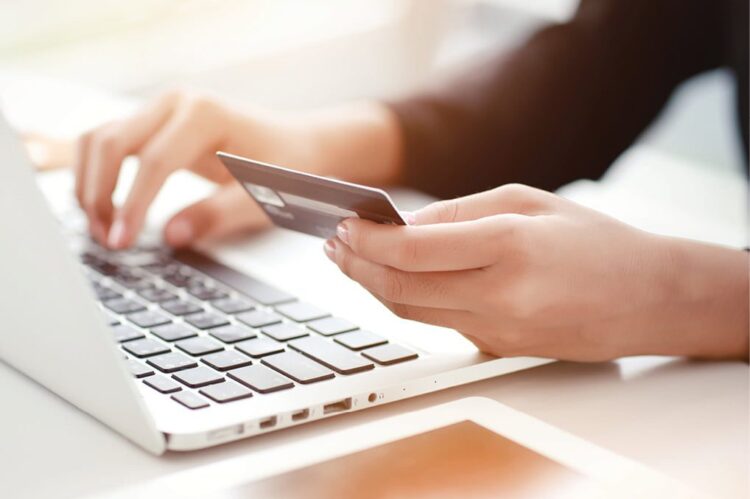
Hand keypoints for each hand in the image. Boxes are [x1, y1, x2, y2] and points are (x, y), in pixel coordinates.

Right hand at [76, 92, 401, 248]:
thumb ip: (220, 215)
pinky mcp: (154, 124)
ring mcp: (161, 109)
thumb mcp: (265, 195)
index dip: (132, 205)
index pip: (154, 161)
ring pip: (99, 139)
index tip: (121, 241)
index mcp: (205, 114)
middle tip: (105, 240)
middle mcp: (176, 103)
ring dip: (89, 184)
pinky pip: (109, 143)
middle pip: (111, 142)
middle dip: (98, 194)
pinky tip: (103, 209)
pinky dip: (95, 174)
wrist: (300, 144)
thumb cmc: (289, 167)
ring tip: (100, 229)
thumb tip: (170, 236)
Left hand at [324, 184, 748, 360]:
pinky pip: (438, 325)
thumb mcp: (527, 202)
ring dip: (372, 286)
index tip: (343, 224)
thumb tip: (404, 225)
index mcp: (508, 247)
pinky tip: (392, 281)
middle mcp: (499, 296)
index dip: (367, 239)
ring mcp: (498, 331)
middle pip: (400, 289)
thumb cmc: (594, 240)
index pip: (412, 251)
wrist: (648, 297)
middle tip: (333, 244)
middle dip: (356, 265)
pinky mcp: (499, 349)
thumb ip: (459, 212)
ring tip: (350, 261)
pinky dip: (406, 302)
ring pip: (411, 313)